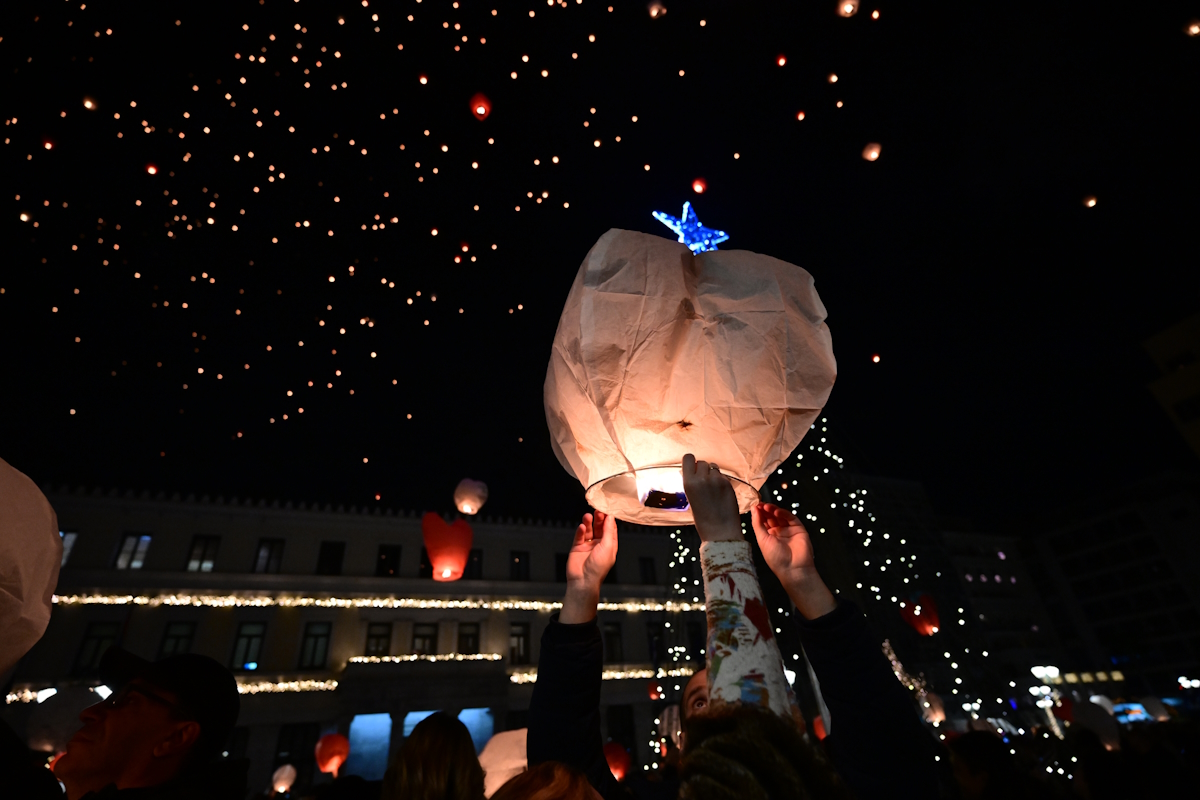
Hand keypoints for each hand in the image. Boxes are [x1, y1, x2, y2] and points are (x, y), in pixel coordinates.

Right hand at [560, 511, 617, 623]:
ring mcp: (588, 546)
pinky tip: (582, 527)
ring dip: (589, 522)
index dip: (609, 519)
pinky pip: (579, 536)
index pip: (610, 529)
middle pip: (600, 527)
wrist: (583, 581)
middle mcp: (599, 544)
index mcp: (609, 545)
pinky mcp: (577, 547)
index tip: (607, 508)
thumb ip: (608, 531)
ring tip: (587, 516)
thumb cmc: (598, 568)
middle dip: (599, 518)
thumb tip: (610, 517)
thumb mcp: (607, 546)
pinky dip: (581, 530)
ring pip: (589, 530)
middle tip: (597, 509)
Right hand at [681, 454, 741, 541]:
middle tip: (704, 482)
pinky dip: (721, 481)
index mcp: (689, 483)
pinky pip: (722, 475)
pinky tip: (721, 493)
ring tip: (713, 488)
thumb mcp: (691, 498)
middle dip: (703, 470)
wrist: (720, 531)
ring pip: (713, 467)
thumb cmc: (703, 518)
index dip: (691, 462)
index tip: (692, 469)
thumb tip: (692, 471)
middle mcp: (702, 478)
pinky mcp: (727, 483)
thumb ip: (692, 482)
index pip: (688, 458)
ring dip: (713, 474)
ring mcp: (716, 480)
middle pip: (702, 462)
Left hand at [751, 503, 834, 619]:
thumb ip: (757, 523)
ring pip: (780, 515)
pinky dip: (783, 513)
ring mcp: (788, 530)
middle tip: (760, 504)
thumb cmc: (776, 559)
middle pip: (771, 516)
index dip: (759, 513)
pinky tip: (776, 512)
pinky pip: (791, 518)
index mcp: (768, 536)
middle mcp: (778, 532)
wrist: (793, 568)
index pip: (763, 521)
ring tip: (766, 506)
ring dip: (773, 510)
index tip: (754, 506)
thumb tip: (753, 509)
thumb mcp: (762, 540)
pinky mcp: (798, 529)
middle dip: (765, 510)